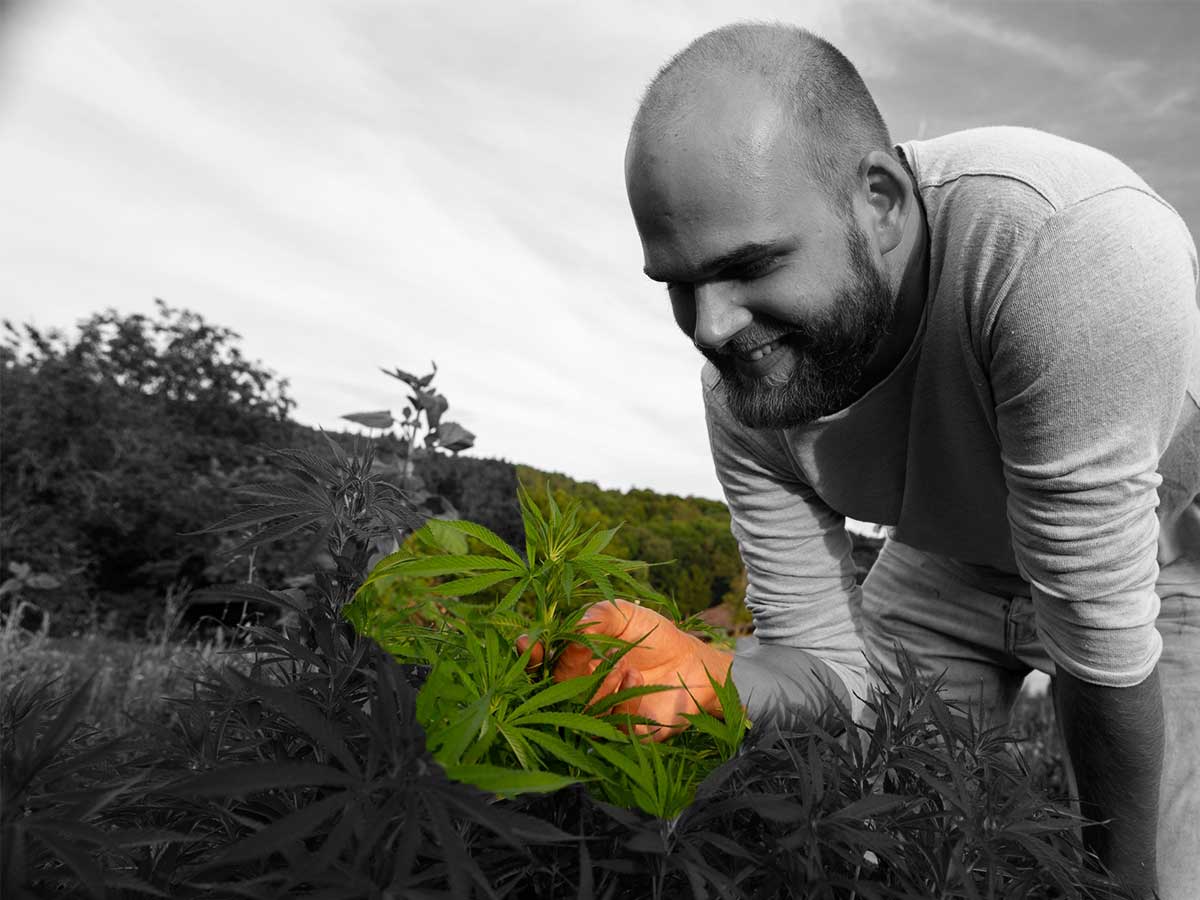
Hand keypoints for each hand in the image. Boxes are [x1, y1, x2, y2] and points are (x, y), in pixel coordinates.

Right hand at [515, 599, 734, 741]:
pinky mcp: (627, 732)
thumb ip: (594, 617)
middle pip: (554, 691)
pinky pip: (614, 727)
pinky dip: (622, 701)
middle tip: (577, 656)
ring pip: (581, 711)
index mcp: (576, 661)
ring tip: (621, 666)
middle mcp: (583, 690)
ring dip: (596, 687)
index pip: (544, 662)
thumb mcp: (622, 614)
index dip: (532, 655)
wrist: (693, 661)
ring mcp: (603, 713)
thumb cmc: (653, 634)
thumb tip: (571, 635)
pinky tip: (634, 677)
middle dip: (561, 673)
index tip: (526, 642)